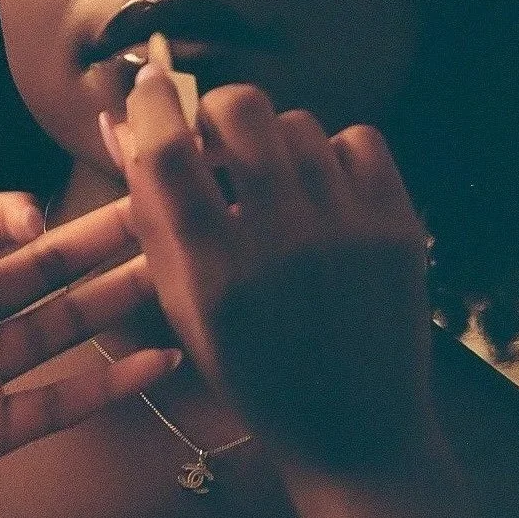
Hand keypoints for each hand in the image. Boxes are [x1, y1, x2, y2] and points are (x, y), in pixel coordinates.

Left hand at [0, 157, 178, 517]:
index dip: (8, 215)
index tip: (32, 221)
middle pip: (36, 269)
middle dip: (93, 238)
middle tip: (154, 207)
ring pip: (60, 326)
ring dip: (114, 298)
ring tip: (173, 270)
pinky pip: (56, 405)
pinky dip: (109, 385)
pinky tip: (160, 361)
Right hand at [114, 66, 436, 477]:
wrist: (357, 431)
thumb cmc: (254, 372)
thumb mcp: (185, 306)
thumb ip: (150, 214)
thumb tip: (119, 123)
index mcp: (216, 272)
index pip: (171, 152)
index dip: (153, 103)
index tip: (151, 86)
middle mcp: (282, 244)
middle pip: (242, 109)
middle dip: (217, 110)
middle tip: (217, 140)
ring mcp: (348, 231)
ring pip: (299, 122)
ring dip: (275, 140)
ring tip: (275, 184)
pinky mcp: (398, 227)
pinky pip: (359, 140)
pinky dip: (334, 154)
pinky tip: (323, 193)